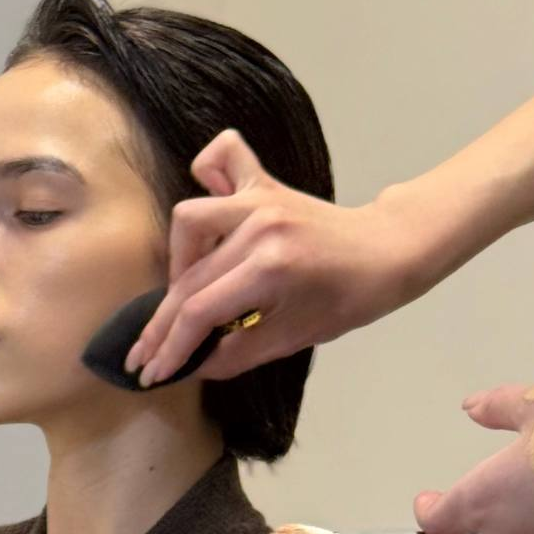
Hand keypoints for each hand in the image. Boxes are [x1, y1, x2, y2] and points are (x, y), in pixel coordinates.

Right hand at [123, 131, 434, 385]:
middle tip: (146, 354)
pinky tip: (207, 197)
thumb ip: (237, 353)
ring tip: (184, 290)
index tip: (152, 373)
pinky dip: (206, 173)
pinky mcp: (265, 183)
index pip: (200, 312)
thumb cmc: (349, 298)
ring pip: (190, 220)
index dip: (171, 348)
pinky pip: (222, 160)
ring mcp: (260, 199)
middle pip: (189, 277)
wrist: (388, 250)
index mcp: (270, 268)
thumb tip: (192, 366)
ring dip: (178, 259)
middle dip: (162, 323)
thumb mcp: (295, 337)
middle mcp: (258, 226)